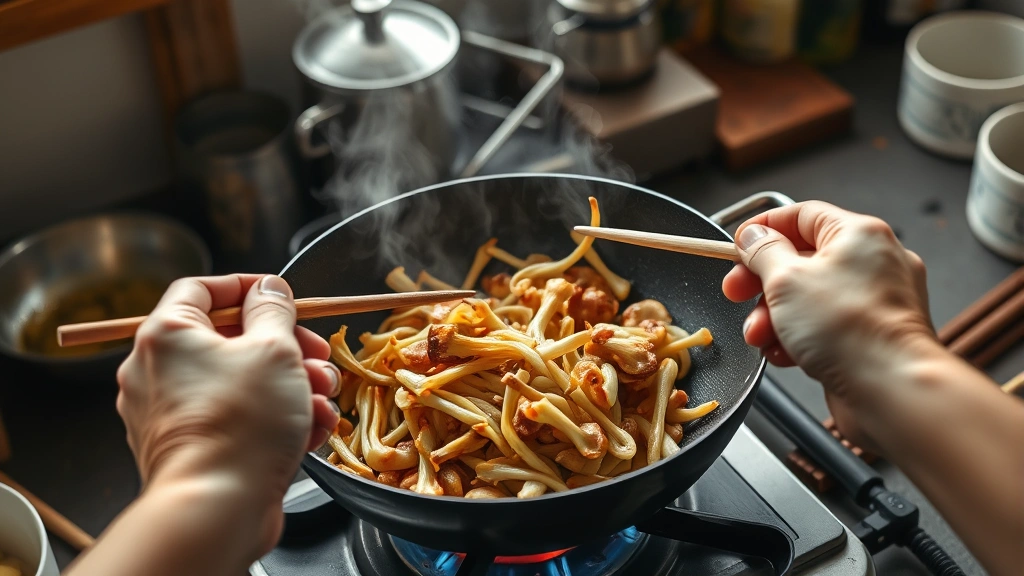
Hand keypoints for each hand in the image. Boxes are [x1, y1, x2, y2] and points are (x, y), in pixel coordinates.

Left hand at [115, 274, 340, 552]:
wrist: (218, 508)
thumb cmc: (242, 423)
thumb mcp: (274, 349)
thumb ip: (274, 309)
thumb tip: (270, 289)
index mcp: (166, 335)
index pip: (201, 288)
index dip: (247, 286)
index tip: (282, 295)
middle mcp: (156, 371)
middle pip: (228, 339)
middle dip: (285, 347)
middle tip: (318, 354)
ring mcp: (169, 414)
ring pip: (238, 382)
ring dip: (289, 385)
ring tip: (323, 398)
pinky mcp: (189, 450)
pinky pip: (233, 419)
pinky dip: (271, 419)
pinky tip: (310, 428)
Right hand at [722, 202, 934, 447]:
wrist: (891, 390)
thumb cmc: (849, 330)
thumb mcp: (786, 279)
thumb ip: (762, 251)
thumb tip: (753, 236)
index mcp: (859, 234)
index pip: (801, 215)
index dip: (763, 228)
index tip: (737, 245)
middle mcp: (874, 262)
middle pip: (802, 258)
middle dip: (762, 282)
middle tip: (736, 293)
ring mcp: (877, 301)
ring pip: (810, 297)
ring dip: (775, 316)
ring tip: (759, 336)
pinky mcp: (872, 336)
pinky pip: (825, 326)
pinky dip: (799, 337)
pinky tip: (783, 353)